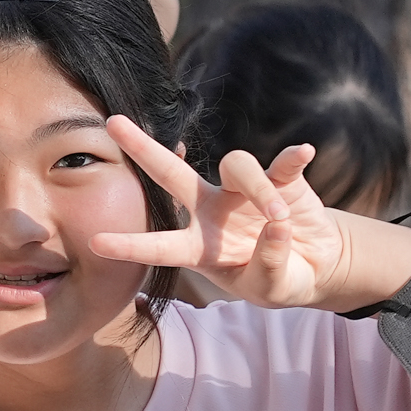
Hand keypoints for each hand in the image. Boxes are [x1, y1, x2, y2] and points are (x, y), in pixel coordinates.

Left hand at [89, 117, 347, 307]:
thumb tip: (276, 228)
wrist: (314, 263)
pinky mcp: (280, 180)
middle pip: (171, 173)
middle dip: (142, 149)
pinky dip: (291, 158)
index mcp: (198, 246)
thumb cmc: (278, 278)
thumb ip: (268, 266)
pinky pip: (281, 163)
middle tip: (112, 122)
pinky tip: (303, 152)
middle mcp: (210, 209)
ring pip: (236, 166)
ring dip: (259, 192)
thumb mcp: (271, 288)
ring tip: (279, 220)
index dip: (130, 245)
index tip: (95, 242)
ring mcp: (242, 191)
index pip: (159, 245)